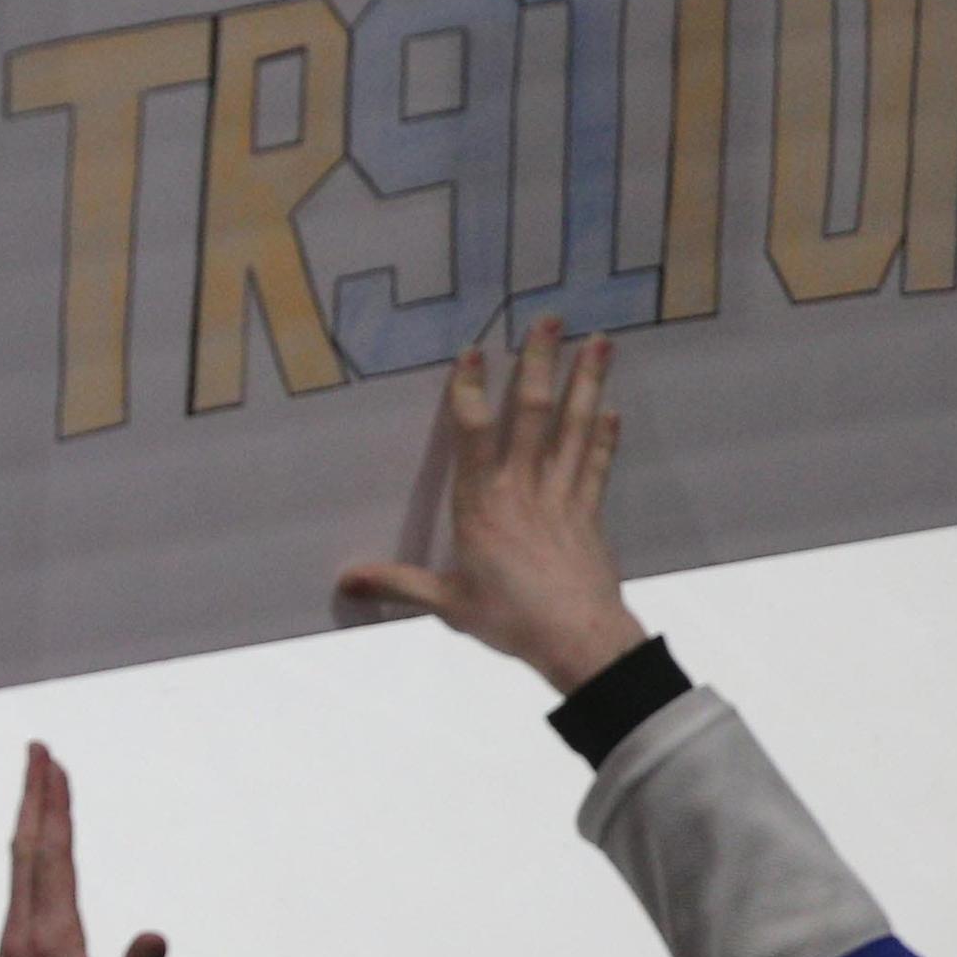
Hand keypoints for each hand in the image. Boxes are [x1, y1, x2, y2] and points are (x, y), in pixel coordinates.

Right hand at [337, 316, 648, 694]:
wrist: (577, 638)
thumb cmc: (508, 619)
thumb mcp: (446, 603)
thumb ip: (397, 585)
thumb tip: (344, 582)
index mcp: (481, 505)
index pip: (472, 435)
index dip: (470, 392)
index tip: (473, 353)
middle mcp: (522, 489)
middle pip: (531, 414)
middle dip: (539, 363)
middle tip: (551, 318)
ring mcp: (561, 497)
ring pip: (573, 428)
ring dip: (585, 383)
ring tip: (600, 342)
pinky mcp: (589, 514)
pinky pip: (596, 466)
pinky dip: (603, 437)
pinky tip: (611, 410)